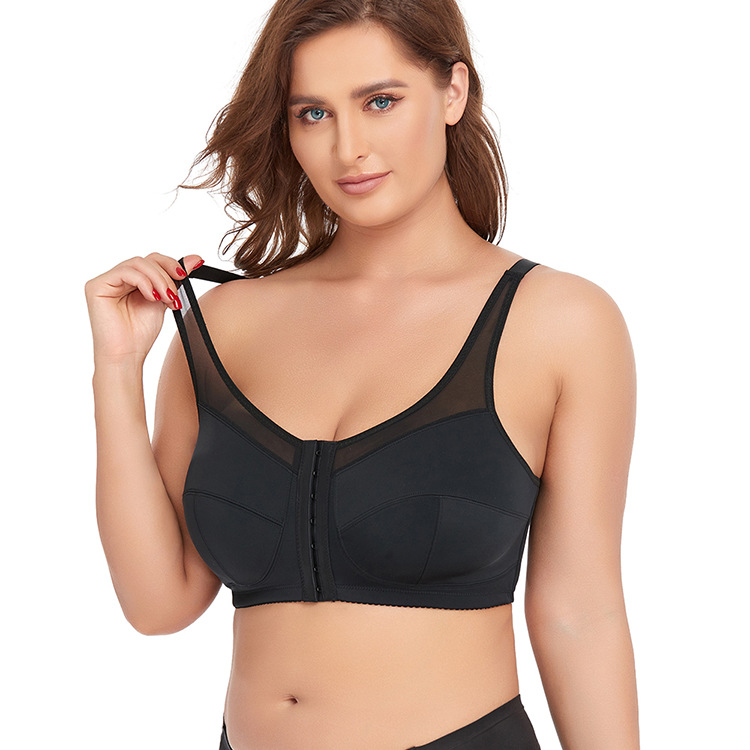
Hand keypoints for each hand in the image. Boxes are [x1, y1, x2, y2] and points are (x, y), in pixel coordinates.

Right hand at [84, 252, 203, 365]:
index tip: (186, 275)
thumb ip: (175, 279)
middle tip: (174, 294)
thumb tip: (195, 259)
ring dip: (158, 279)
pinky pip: (124, 272)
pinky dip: (143, 282)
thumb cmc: (140, 334)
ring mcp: (105, 281)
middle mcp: (117, 278)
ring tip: (166, 298)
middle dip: (165, 275)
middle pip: (145, 260)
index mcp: (131, 281)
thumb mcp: (165, 300)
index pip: (152, 261)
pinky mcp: (96, 286)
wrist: (126, 356)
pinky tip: (151, 297)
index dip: (170, 265)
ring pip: (137, 264)